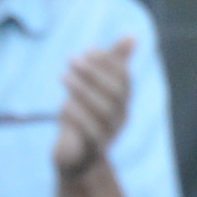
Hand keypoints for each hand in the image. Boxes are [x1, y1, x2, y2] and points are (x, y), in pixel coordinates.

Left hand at [51, 36, 134, 178]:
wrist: (76, 159)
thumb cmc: (84, 117)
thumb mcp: (94, 88)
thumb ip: (113, 64)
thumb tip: (132, 37)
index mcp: (123, 102)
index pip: (124, 79)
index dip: (108, 62)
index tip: (89, 50)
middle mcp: (120, 119)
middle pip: (115, 93)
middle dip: (94, 73)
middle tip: (72, 59)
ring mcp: (109, 136)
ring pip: (103, 111)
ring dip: (83, 90)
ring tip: (63, 76)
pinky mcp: (92, 150)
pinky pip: (90, 132)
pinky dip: (78, 115)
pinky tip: (64, 103)